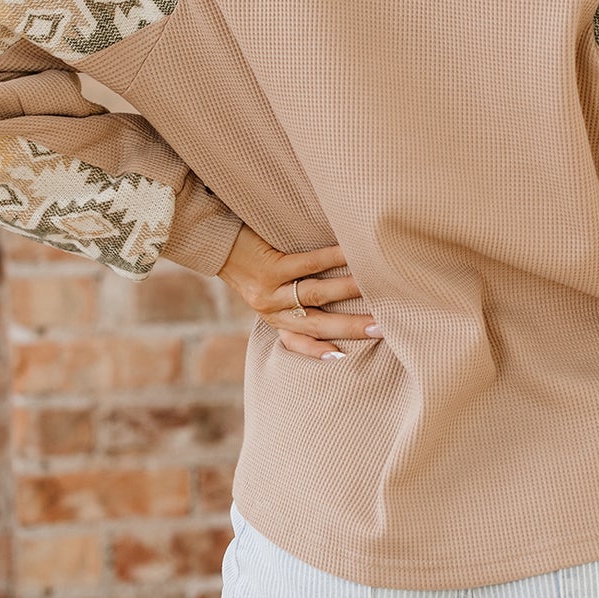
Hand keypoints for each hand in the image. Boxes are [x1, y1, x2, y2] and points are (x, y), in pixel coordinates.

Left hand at [216, 225, 380, 358]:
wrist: (215, 238)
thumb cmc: (249, 260)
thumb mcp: (266, 288)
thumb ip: (292, 297)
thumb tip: (338, 294)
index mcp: (274, 317)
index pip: (299, 341)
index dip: (319, 351)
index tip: (344, 359)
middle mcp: (272, 309)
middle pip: (317, 324)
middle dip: (351, 328)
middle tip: (383, 329)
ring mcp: (270, 289)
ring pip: (315, 294)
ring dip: (348, 292)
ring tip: (375, 288)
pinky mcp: (269, 266)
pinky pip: (307, 264)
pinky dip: (332, 259)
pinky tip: (351, 254)